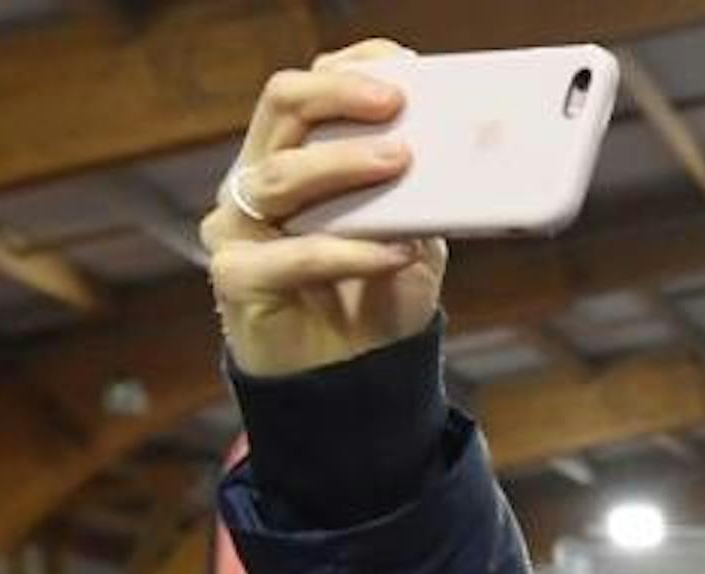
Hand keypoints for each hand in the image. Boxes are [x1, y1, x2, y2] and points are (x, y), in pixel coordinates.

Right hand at [202, 43, 447, 379]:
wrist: (353, 376)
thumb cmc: (377, 294)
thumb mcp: (415, 236)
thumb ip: (425, 197)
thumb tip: (466, 154)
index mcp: (296, 155)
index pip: (309, 90)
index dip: (348, 68)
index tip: (403, 64)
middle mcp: (258, 178)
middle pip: (282, 107)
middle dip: (338, 94)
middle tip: (395, 101)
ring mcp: (239, 225)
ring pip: (280, 174)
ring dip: (343, 164)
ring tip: (401, 161)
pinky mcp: (238, 277)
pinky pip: (292, 255)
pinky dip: (349, 251)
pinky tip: (395, 252)